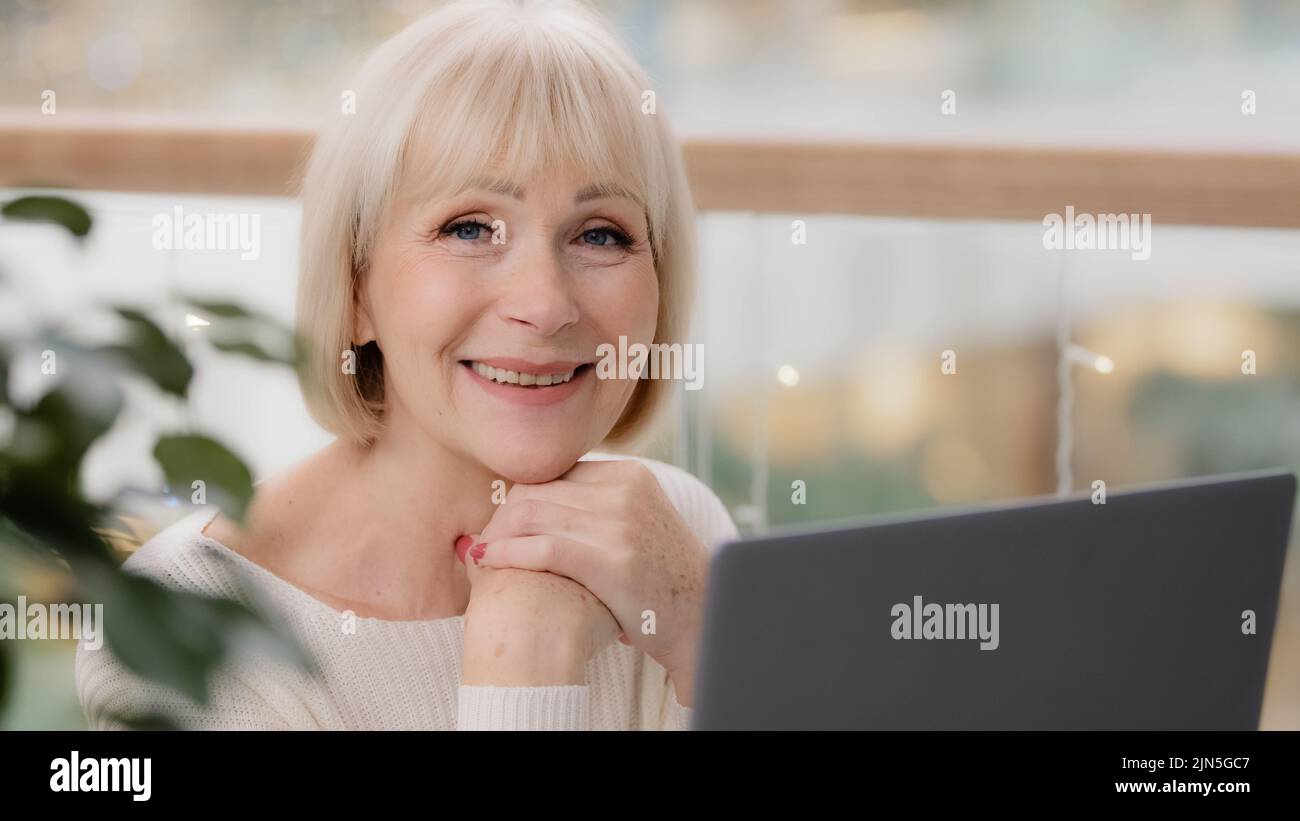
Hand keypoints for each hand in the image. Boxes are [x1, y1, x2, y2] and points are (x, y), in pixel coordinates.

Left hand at [470, 460, 709, 703]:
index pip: (552, 475)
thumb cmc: (659, 581)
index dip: (517, 498)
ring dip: (496, 535)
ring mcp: (621, 524)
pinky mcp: (613, 560)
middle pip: (537, 490)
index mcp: (629, 475)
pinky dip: (506, 553)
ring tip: (479, 556)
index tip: (497, 524)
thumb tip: (528, 508)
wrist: (702, 620)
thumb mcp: (635, 526)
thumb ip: (593, 509)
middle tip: (481, 543)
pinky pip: (543, 547)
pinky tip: (487, 563)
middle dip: (500, 517)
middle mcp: (626, 490)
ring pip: (532, 514)